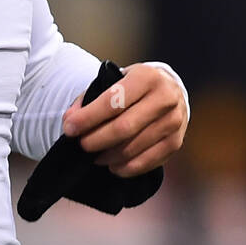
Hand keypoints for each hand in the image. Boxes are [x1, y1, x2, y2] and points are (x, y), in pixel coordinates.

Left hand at [61, 63, 188, 177]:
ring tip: (95, 156)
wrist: (169, 90)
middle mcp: (165, 97)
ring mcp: (174, 121)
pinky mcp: (176, 142)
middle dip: (96, 140)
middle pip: (123, 128)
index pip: (113, 101)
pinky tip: (112, 165)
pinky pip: (147, 162)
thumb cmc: (134, 88)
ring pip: (133, 148)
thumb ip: (90, 99)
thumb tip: (70, 121)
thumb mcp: (114, 81)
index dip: (88, 117)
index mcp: (147, 77)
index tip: (69, 128)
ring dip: (108, 156)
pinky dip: (125, 168)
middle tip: (82, 145)